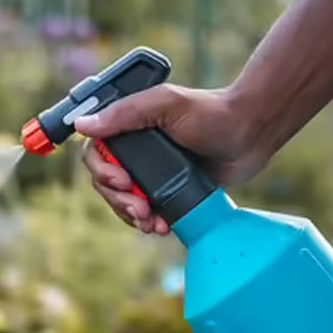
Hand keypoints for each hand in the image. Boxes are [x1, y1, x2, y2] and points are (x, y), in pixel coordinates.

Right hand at [74, 84, 264, 234]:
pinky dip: (150, 223)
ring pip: (124, 201)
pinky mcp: (170, 191)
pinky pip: (148, 213)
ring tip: (150, 223)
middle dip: (118, 200)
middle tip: (140, 209)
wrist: (250, 134)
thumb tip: (82, 124)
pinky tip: (160, 227)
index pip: (95, 152)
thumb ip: (125, 114)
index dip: (101, 171)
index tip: (122, 180)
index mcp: (128, 127)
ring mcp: (152, 172)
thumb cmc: (210, 112)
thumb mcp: (165, 105)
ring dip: (131, 215)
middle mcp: (136, 150)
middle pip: (106, 182)